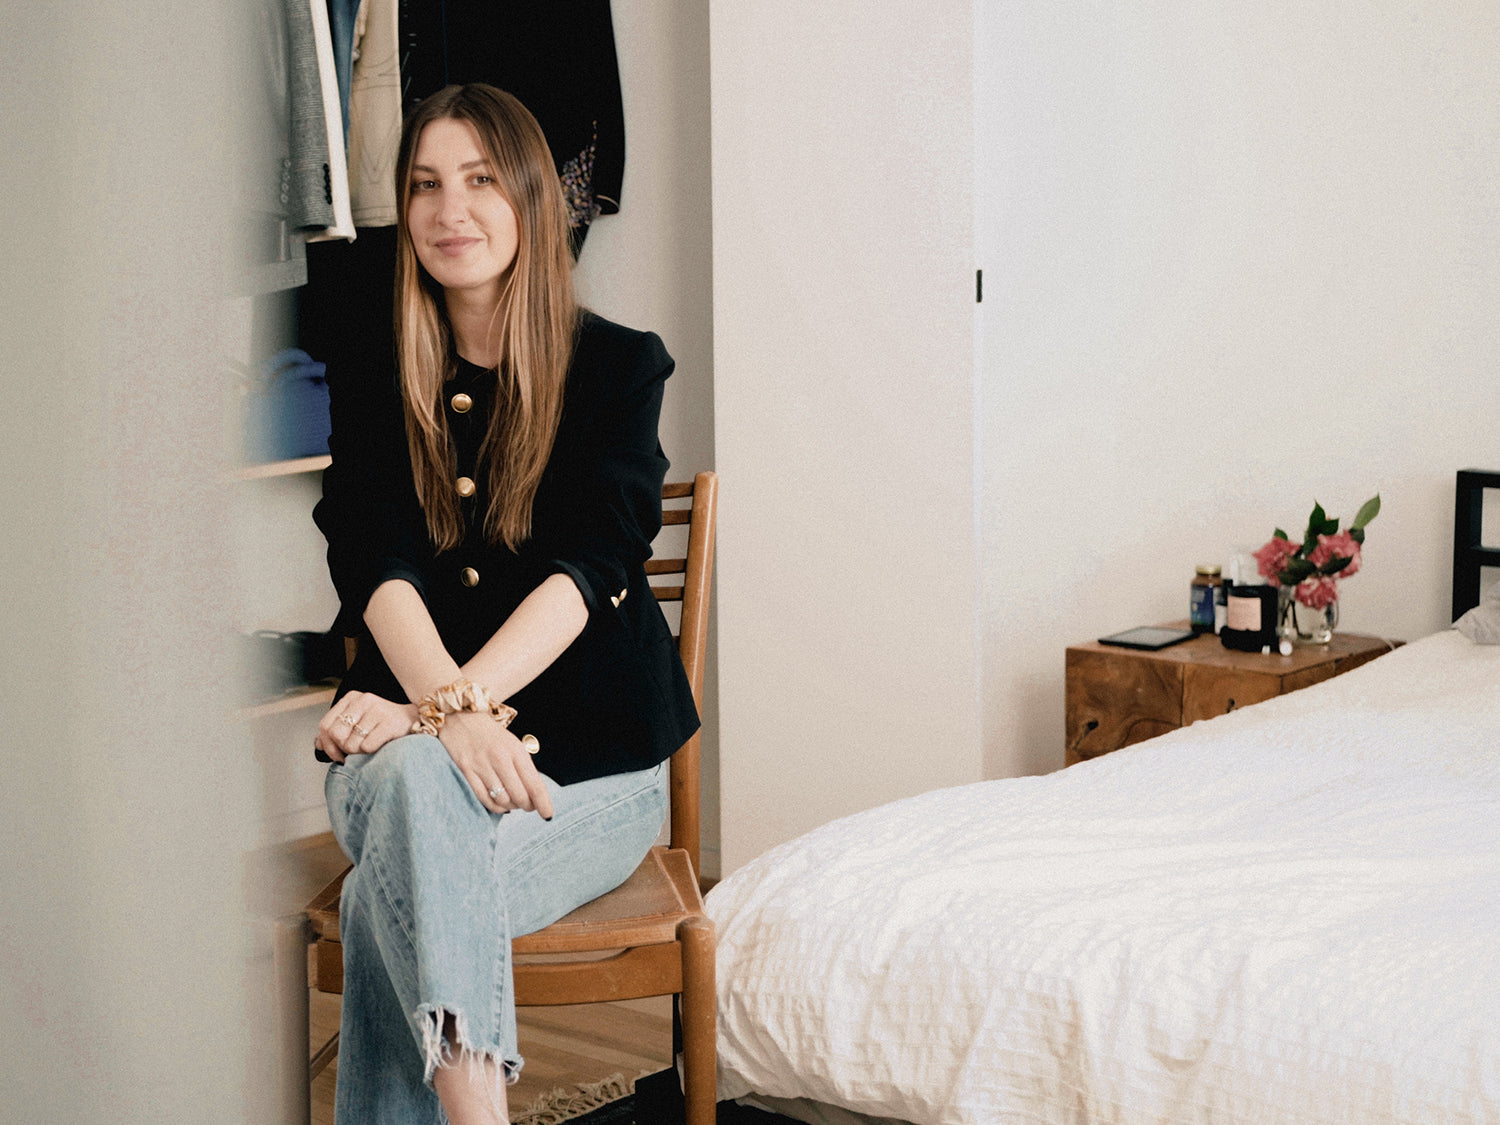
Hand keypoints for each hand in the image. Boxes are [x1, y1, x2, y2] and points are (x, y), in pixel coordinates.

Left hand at [316, 691, 417, 762]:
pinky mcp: (390, 723)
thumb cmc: (383, 725)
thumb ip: (336, 729)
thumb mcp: (358, 721)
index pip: (325, 725)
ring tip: (369, 747)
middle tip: (353, 753)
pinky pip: (368, 747)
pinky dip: (372, 752)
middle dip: (342, 749)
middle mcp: (364, 700)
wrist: (413, 722)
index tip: (336, 754)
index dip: (327, 745)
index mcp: (352, 698)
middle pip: (335, 734)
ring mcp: (378, 710)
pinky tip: (380, 746)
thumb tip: (318, 743)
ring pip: (351, 744)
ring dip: (359, 753)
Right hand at [439, 712, 554, 819]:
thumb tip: (534, 794)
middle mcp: (500, 758)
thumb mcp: (513, 744)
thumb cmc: (491, 735)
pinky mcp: (466, 771)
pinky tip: (500, 804)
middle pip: (519, 796)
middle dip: (527, 806)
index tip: (548, 814)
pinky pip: (483, 798)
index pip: (534, 784)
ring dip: (511, 806)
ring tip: (513, 803)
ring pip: (502, 800)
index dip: (543, 803)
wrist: (461, 717)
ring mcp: (481, 765)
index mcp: (516, 750)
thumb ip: (524, 767)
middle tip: (528, 806)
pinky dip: (494, 807)